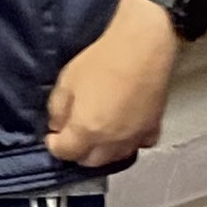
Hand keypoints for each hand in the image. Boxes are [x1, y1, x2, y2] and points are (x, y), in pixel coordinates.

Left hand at [44, 0, 181, 169]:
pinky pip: (138, 145)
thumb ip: (57, 109)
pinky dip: (129, 143)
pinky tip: (123, 130)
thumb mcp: (66, 81)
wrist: (143, 46)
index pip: (65, 152)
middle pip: (90, 161)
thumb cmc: (104, 59)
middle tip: (72, 136)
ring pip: (114, 157)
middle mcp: (111, 141)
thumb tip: (58, 125)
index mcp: (86, 131)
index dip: (55, 145)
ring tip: (96, 135)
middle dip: (78, 152)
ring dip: (102, 151)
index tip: (52, 136)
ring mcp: (134, 137)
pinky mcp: (153, 126)